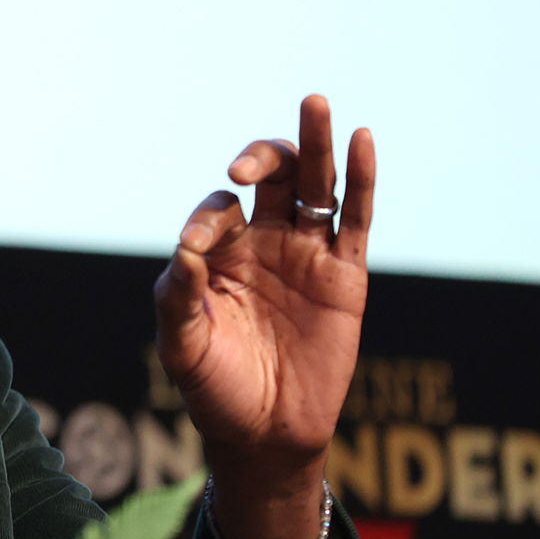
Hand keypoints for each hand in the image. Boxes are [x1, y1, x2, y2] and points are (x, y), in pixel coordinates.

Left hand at [154, 95, 373, 538]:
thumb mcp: (181, 345)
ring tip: (315, 102)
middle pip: (273, 177)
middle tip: (247, 164)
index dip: (210, 216)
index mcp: (219, 254)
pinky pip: (355, 220)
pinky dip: (361, 180)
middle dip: (263, 155)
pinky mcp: (345, 277)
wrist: (264, 435)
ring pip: (316, 187)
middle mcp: (264, 244)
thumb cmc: (213, 388)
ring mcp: (306, 257)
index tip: (199, 247)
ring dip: (314, 144)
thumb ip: (178, 297)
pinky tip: (361, 141)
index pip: (219, 208)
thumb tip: (185, 251)